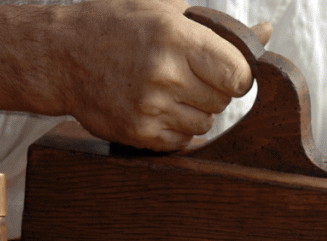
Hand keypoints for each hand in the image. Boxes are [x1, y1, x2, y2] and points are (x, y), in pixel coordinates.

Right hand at [61, 0, 270, 150]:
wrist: (59, 54)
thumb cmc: (117, 25)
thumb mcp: (166, 10)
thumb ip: (220, 28)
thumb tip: (267, 33)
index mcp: (176, 37)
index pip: (240, 76)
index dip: (238, 77)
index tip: (225, 73)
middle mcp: (164, 73)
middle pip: (223, 102)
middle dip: (213, 91)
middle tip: (188, 77)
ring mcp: (150, 106)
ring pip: (205, 125)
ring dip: (194, 111)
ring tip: (167, 90)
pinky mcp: (138, 132)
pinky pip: (181, 142)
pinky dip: (175, 129)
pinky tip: (155, 107)